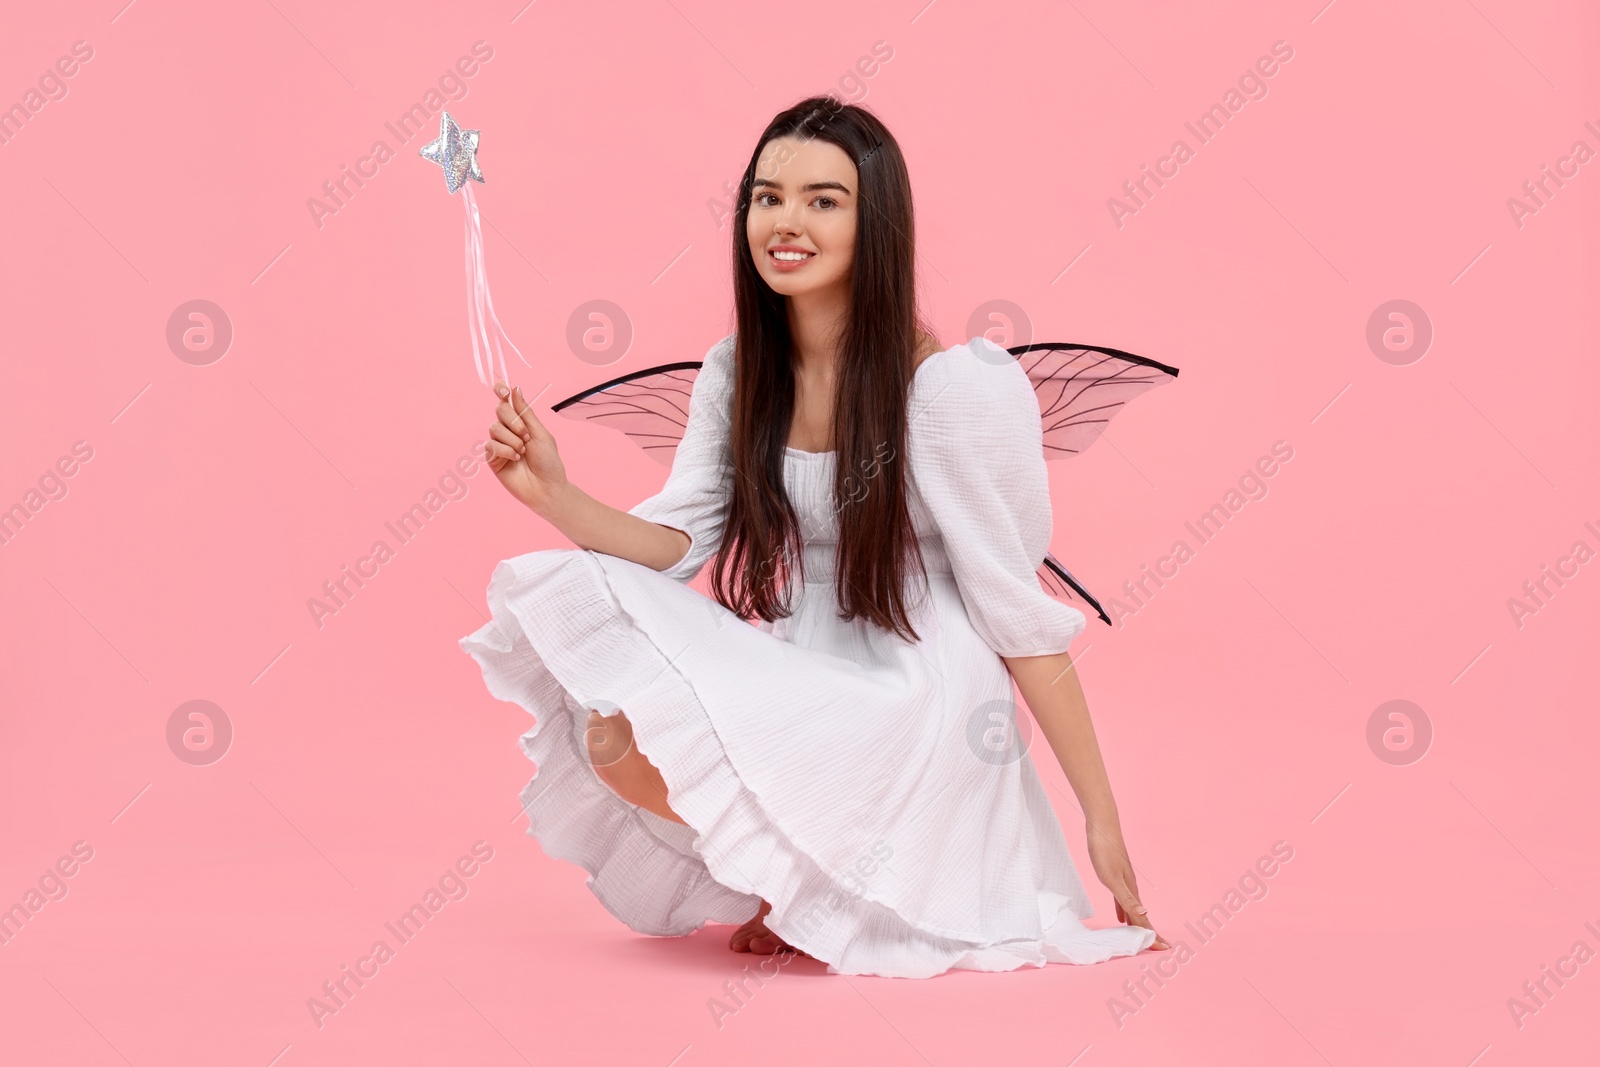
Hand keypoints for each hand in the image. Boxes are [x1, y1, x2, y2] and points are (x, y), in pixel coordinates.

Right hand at [485, 380, 567, 513]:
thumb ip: (525, 412)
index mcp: (521, 422)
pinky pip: (491, 445)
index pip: (506, 401)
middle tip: (526, 435)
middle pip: (499, 410)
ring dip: (512, 439)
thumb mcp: (540, 433)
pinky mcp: (492, 458)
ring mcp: (499, 444)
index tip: (503, 389)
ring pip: (494, 428)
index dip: (501, 391)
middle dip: (513, 421)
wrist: (546, 487)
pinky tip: (515, 459)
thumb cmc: (548, 461)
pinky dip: (505, 450)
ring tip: (523, 452)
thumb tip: (516, 389)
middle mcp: (508, 430)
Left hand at [1087, 822, 1169, 950]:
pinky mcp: (1115, 876)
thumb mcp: (1112, 878)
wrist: (1101, 827)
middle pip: (1142, 916)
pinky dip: (1124, 912)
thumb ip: (1126, 898)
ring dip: (1138, 924)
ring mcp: (1124, 881)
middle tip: (1159, 947)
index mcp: (1131, 891)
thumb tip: (1145, 914)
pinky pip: (1122, 900)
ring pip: (1133, 909)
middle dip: (1150, 932)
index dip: (1153, 935)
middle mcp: (1131, 888)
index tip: (1166, 948)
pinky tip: (1121, 917)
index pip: (1144, 919)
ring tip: (1142, 937)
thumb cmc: (1105, 851)